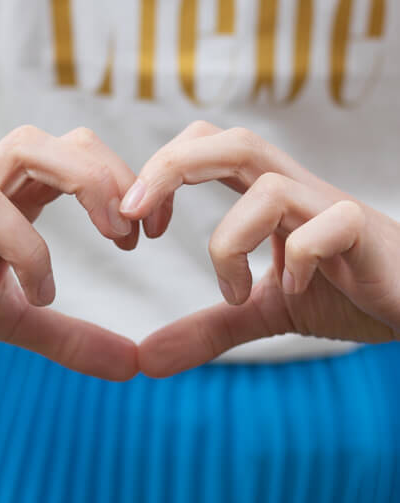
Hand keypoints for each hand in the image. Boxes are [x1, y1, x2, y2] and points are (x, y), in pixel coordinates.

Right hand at [0, 126, 139, 379]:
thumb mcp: (7, 312)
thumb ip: (68, 334)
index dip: (120, 177)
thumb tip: (136, 368)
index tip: (150, 233)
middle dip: (89, 181)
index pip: (73, 151)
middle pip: (33, 145)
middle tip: (123, 238)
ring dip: (26, 246)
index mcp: (10, 198)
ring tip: (43, 295)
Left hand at [119, 121, 399, 376]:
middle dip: (172, 167)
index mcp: (269, 197)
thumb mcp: (265, 312)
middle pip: (232, 142)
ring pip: (270, 186)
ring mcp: (333, 210)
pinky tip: (292, 291)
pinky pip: (329, 225)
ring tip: (231, 293)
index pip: (209, 146)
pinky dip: (298, 256)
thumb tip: (144, 360)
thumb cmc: (348, 293)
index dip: (161, 170)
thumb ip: (209, 328)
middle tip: (135, 217)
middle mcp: (298, 192)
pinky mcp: (366, 236)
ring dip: (230, 239)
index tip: (135, 223)